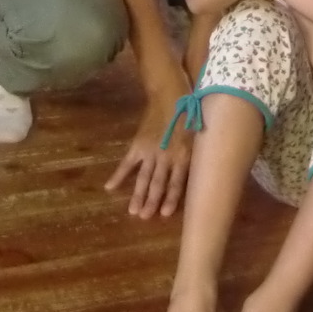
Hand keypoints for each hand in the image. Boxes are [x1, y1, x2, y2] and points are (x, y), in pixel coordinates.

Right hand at [105, 83, 191, 218]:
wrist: (170, 94)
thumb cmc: (190, 112)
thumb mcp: (199, 135)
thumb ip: (197, 153)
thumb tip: (203, 170)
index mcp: (183, 155)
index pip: (177, 183)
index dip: (171, 199)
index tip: (164, 214)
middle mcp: (166, 157)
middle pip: (158, 184)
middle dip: (151, 202)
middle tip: (144, 218)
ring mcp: (150, 152)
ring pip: (143, 178)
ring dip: (138, 195)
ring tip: (133, 211)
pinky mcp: (138, 144)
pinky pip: (127, 163)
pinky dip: (118, 175)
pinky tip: (109, 188)